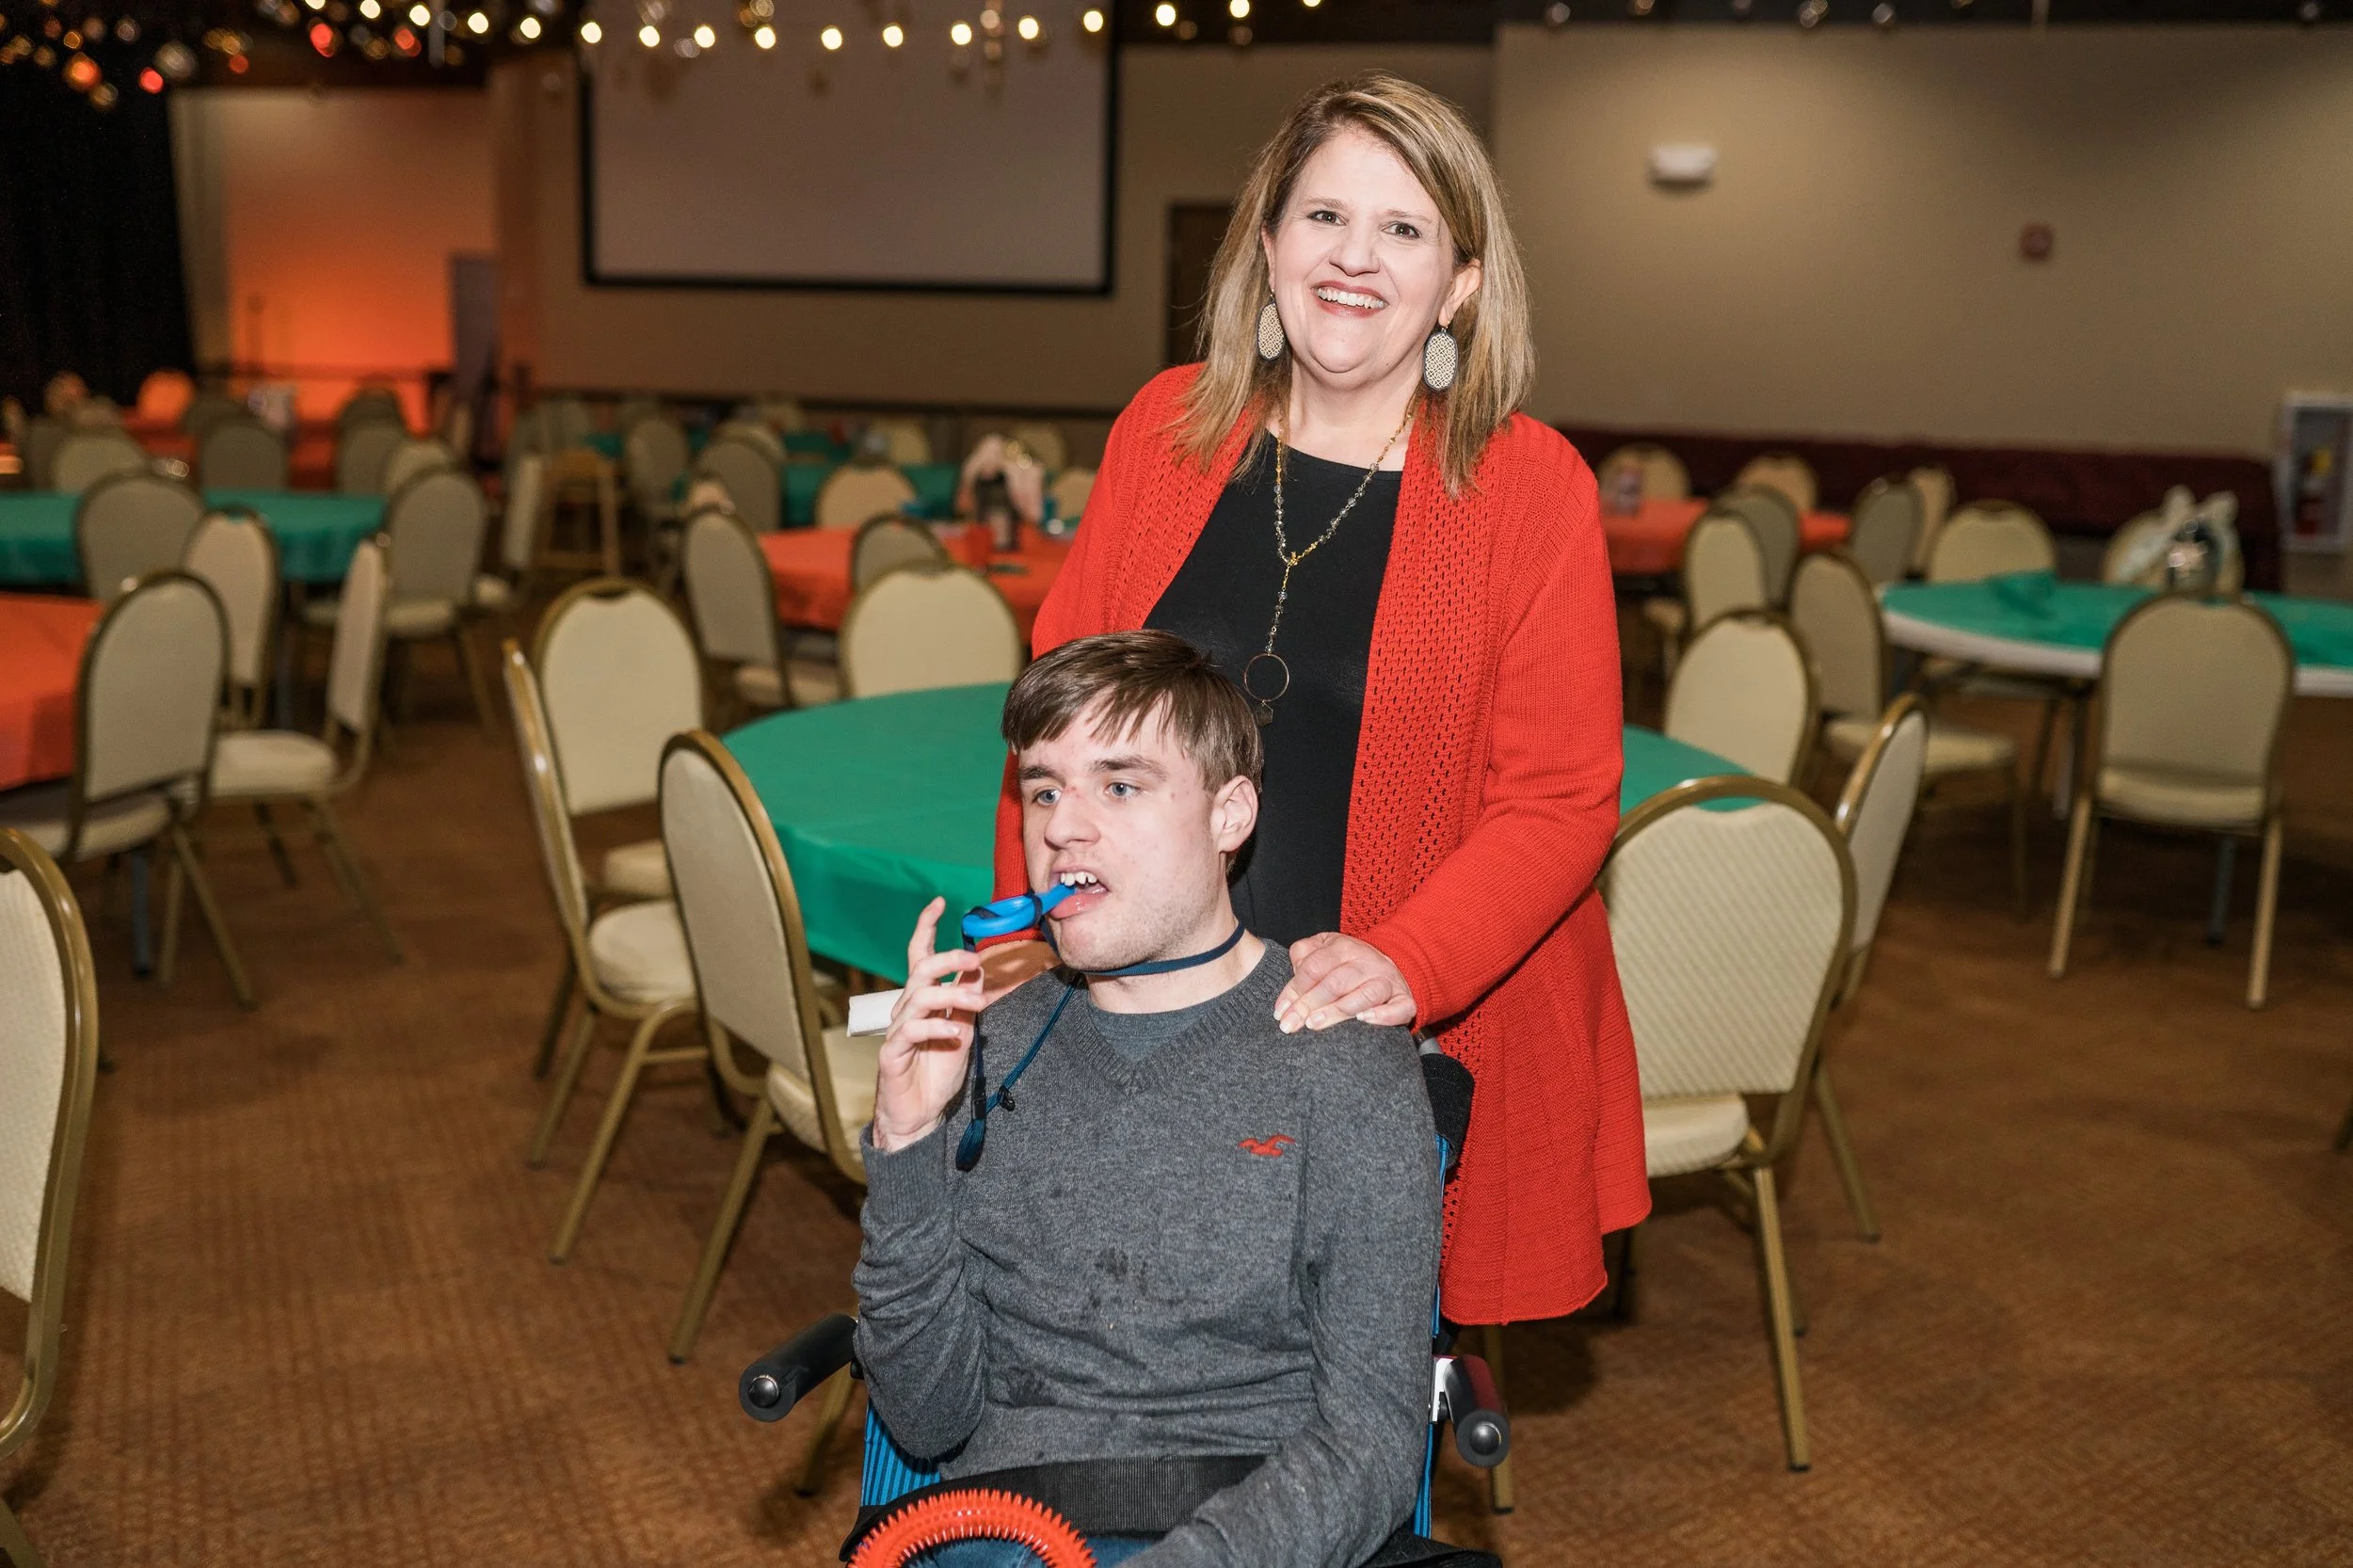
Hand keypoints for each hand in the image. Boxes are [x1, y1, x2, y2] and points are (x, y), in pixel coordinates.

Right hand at [872, 898, 986, 1152]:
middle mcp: (905, 1009)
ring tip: (977, 1002)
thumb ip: (965, 1002)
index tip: (940, 902)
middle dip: (947, 959)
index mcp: (921, 999)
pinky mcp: (892, 1053)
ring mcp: (897, 1030)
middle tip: (974, 960)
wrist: (919, 1115)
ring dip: (951, 994)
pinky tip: (955, 1033)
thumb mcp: (961, 1031)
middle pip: (920, 970)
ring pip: (918, 996)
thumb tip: (977, 970)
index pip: (918, 955)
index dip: (925, 927)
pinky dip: (937, 1027)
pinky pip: (911, 1031)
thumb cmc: (936, 1071)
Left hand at [1274, 932, 1416, 1032]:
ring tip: (1315, 1024)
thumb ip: (1303, 957)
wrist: (1391, 965)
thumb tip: (1290, 979)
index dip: (1294, 989)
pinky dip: (1383, 1015)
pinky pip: (1399, 1008)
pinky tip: (1363, 1020)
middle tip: (1291, 1024)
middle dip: (1309, 1004)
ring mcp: (1387, 980)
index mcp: (1343, 947)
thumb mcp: (1324, 950)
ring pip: (1365, 995)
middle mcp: (1367, 962)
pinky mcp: (1404, 999)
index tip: (1280, 1011)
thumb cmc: (1348, 963)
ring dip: (1338, 1010)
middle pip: (1335, 983)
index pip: (1313, 967)